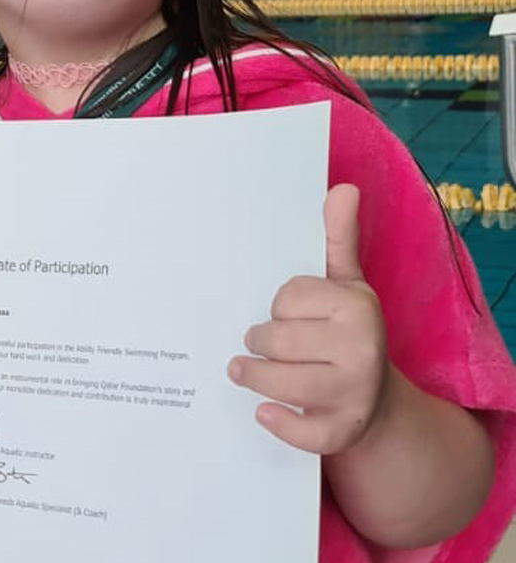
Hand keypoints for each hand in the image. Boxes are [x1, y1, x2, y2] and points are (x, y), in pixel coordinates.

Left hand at [227, 183, 389, 453]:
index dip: (278, 305)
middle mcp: (361, 350)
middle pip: (276, 338)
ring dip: (254, 377)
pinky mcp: (344, 432)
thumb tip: (343, 188)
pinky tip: (264, 412)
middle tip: (255, 342)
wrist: (379, 401)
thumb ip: (338, 238)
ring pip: (280, 382)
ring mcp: (355, 394)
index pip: (286, 297)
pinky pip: (301, 432)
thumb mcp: (345, 284)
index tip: (284, 311)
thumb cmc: (347, 331)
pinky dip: (278, 423)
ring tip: (241, 370)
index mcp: (357, 307)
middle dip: (259, 341)